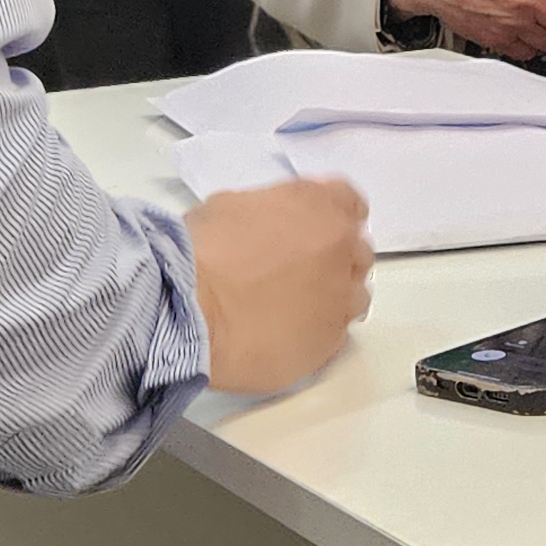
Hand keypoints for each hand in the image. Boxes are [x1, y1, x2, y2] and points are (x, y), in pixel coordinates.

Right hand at [188, 173, 374, 392]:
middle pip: (355, 250)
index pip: (349, 202)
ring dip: (333, 296)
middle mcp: (339, 249)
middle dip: (334, 258)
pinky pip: (336, 334)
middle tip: (298, 271)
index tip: (316, 230)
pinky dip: (318, 331)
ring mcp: (339, 298)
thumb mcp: (230, 206)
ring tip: (294, 308)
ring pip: (354, 294)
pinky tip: (286, 334)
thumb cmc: (199, 252)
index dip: (332, 216)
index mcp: (316, 206)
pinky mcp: (329, 342)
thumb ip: (268, 211)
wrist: (189, 310)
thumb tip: (267, 228)